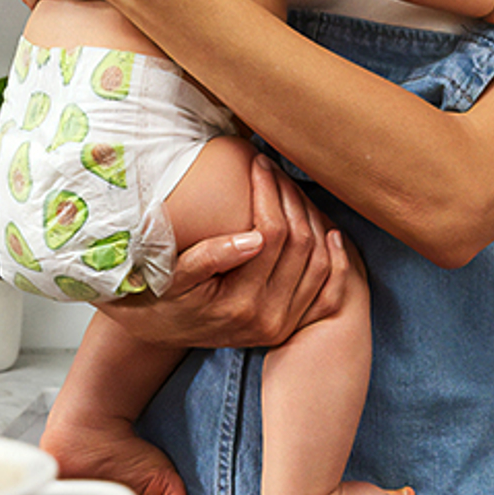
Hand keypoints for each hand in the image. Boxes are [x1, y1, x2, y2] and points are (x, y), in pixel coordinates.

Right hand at [93, 155, 349, 348]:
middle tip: (277, 170)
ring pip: (320, 264)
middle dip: (291, 199)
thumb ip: (209, 257)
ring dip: (313, 221)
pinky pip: (327, 293)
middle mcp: (268, 319)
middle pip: (301, 245)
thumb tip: (255, 238)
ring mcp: (284, 324)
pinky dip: (337, 263)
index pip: (272, 235)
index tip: (259, 164)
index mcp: (239, 304)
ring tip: (293, 190)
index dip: (269, 193)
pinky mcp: (291, 325)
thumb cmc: (159, 294)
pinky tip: (332, 234)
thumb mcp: (172, 276)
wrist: (157, 330)